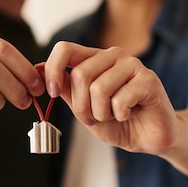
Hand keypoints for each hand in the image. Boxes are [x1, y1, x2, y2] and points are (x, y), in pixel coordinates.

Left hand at [43, 42, 178, 153]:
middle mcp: (112, 56)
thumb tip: (38, 70)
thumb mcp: (82, 107)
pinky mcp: (149, 79)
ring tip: (113, 115)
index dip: (53, 69)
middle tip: (93, 118)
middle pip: (80, 74)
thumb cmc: (115, 121)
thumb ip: (64, 89)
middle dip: (81, 106)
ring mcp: (132, 65)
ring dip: (101, 113)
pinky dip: (119, 114)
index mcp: (93, 59)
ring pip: (99, 89)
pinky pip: (120, 99)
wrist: (148, 138)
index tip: (50, 92)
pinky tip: (129, 113)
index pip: (65, 49)